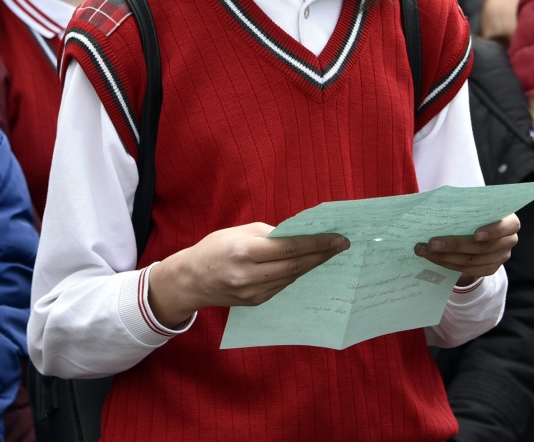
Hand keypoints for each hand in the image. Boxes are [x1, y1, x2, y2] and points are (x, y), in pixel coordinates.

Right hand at [147, 223, 347, 328]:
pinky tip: (308, 266)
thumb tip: (300, 236)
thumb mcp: (239, 231)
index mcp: (244, 251)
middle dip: (321, 255)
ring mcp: (253, 292)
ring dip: (312, 265)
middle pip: (295, 266)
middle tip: (342, 246)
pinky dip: (296, 275)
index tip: (337, 238)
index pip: (289, 248)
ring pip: (291, 278)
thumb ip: (270, 234)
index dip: (316, 244)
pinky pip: (282, 286)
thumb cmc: (215, 248)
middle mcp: (249, 275)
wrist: (191, 280)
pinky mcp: (256, 302)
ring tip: (330, 254)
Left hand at [415, 213, 518, 286]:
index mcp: (510, 221)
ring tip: (424, 251)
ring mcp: (500, 257)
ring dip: (445, 257)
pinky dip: (448, 264)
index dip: (493, 231)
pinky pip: (468, 270)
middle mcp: (509, 241)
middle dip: (454, 246)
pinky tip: (433, 258)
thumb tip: (438, 203)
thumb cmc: (476, 210)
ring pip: (472, 261)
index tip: (475, 234)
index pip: (508, 226)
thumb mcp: (475, 204)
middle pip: (482, 248)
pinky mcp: (490, 269)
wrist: (481, 226)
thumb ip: (466, 204)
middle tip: (432, 243)